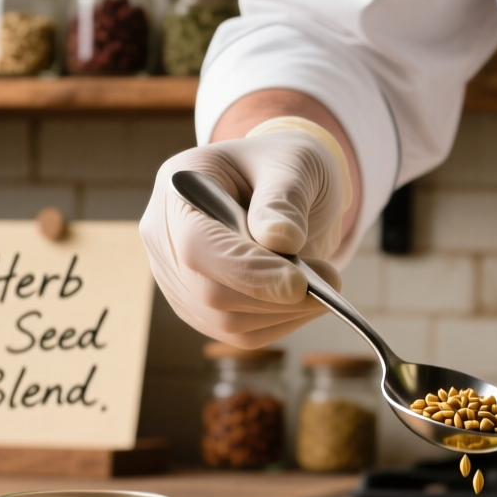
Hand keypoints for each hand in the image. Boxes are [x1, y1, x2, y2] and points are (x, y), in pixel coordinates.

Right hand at [140, 120, 351, 347]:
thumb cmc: (285, 166)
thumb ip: (284, 198)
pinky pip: (238, 333)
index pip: (198, 245)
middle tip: (330, 280)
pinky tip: (305, 299)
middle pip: (207, 291)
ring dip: (284, 312)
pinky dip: (280, 322)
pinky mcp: (199, 308)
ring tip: (324, 284)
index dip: (247, 271)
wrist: (282, 187)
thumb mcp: (294, 163)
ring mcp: (177, 277)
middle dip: (273, 295)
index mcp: (178, 188)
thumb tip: (281, 240)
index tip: (299, 284)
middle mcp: (165, 237)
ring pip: (224, 320)